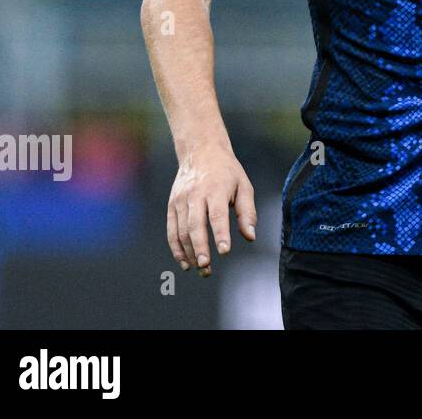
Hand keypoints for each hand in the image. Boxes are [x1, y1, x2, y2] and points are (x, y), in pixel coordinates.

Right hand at [167, 140, 257, 276]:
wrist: (201, 152)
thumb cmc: (227, 172)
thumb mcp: (244, 186)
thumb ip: (247, 212)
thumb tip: (250, 237)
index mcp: (215, 189)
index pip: (217, 215)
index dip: (220, 234)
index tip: (224, 252)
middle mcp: (195, 195)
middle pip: (195, 225)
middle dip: (200, 248)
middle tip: (207, 267)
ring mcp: (180, 201)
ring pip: (181, 231)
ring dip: (189, 253)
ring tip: (201, 269)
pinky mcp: (172, 206)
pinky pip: (171, 230)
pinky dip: (176, 248)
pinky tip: (185, 262)